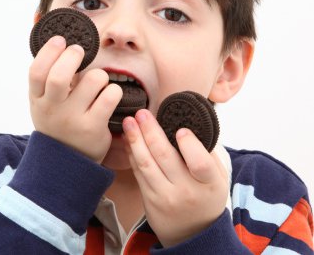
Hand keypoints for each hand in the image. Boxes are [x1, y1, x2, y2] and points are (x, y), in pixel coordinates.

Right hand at [29, 36, 121, 162]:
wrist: (66, 162)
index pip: (36, 72)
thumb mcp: (45, 103)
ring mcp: (73, 119)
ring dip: (100, 75)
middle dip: (73, 57)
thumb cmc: (58, 123)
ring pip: (94, 80)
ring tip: (98, 82)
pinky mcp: (93, 127)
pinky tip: (109, 95)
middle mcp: (53, 109)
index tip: (60, 40)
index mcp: (38, 100)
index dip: (48, 52)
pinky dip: (113, 90)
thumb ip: (48, 81)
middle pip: (60, 76)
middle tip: (79, 52)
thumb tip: (63, 46)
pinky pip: (110, 96)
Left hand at [123, 109, 227, 247]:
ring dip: (135, 139)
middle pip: (164, 157)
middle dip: (150, 131)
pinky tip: (129, 139)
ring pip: (146, 163)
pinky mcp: (148, 199)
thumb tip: (189, 124)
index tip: (180, 129)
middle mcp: (185, 191)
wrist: (193, 234)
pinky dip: (132, 153)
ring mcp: (164, 196)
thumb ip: (206, 153)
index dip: (189, 145)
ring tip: (129, 121)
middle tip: (142, 113)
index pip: (200, 163)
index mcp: (208, 183)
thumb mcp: (218, 177)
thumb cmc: (206, 196)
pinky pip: (138, 172)